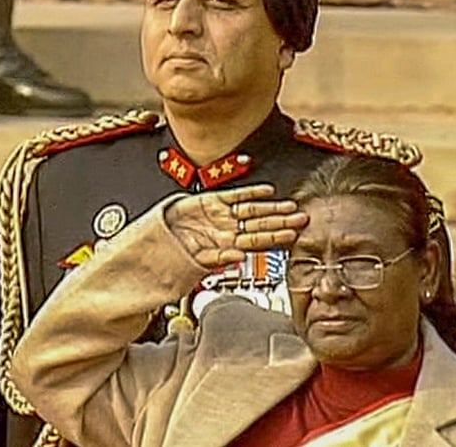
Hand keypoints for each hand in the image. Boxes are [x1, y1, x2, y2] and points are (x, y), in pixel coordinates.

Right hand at [164, 184, 307, 269]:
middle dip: (281, 222)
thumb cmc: (174, 255)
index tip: (293, 236)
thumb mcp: (194, 263)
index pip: (258, 242)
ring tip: (290, 205)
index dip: (275, 238)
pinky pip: (234, 196)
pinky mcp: (210, 200)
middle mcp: (228, 230)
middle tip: (302, 218)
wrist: (153, 241)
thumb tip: (238, 259)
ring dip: (271, 207)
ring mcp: (221, 215)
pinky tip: (267, 191)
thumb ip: (217, 261)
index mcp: (227, 247)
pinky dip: (250, 193)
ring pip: (252, 210)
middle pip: (260, 225)